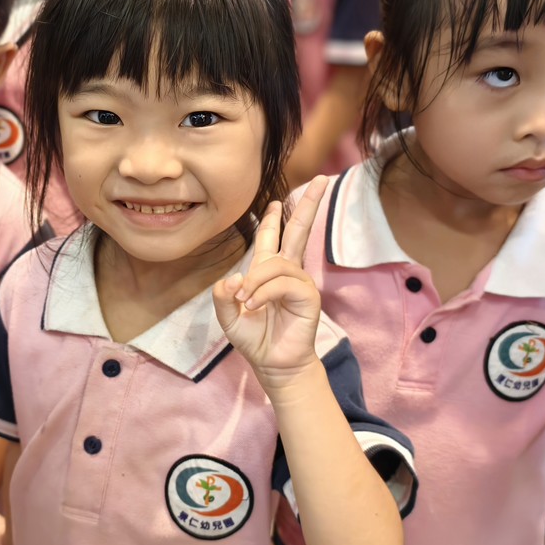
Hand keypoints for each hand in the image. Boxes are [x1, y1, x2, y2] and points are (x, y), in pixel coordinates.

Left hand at [212, 177, 326, 391]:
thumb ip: (223, 295)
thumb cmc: (254, 337)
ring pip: (276, 263)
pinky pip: (282, 283)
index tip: (276, 200)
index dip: (273, 218)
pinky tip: (255, 306)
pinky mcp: (307, 296)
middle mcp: (287, 271)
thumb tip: (233, 278)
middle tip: (320, 180)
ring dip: (255, 281)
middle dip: (308, 205)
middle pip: (299, 230)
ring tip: (245, 302)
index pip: (273, 236)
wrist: (272, 363)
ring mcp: (299, 282)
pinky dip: (264, 293)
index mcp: (269, 270)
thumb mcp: (228, 315)